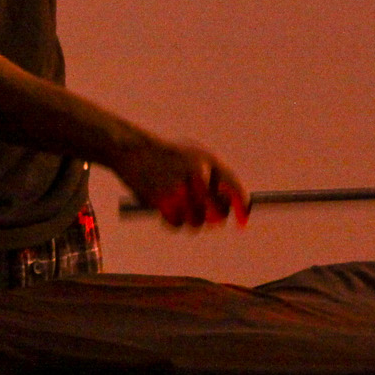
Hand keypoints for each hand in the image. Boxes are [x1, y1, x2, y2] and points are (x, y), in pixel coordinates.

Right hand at [108, 134, 248, 228]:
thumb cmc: (167, 155)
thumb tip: (234, 205)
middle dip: (215, 217)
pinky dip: (173, 220)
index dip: (241, 207)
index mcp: (206, 161)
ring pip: (196, 221)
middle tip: (210, 218)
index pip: (232, 189)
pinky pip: (176, 223)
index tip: (243, 222)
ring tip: (179, 204)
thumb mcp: (194, 156)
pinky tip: (164, 206)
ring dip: (190, 219)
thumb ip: (216, 176)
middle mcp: (195, 174)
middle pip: (218, 211)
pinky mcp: (161, 201)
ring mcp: (178, 189)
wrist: (131, 150)